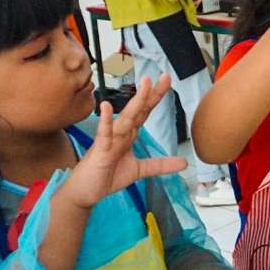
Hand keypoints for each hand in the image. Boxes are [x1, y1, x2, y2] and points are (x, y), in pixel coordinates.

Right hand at [58, 75, 186, 209]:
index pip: (144, 112)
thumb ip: (160, 165)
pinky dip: (105, 122)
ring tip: (144, 85)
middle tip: (164, 77)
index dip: (155, 97)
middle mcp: (120, 133)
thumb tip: (184, 162)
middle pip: (138, 110)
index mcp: (128, 135)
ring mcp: (109, 140)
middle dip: (151, 93)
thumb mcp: (139, 170)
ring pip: (125, 119)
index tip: (166, 80)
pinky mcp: (99, 151)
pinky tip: (104, 107)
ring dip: (135, 103)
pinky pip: (103, 135)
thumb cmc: (107, 176)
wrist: (85, 192)